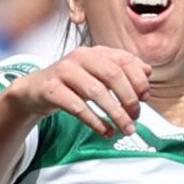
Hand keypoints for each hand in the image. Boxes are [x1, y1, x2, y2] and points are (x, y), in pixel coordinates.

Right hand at [18, 44, 157, 137]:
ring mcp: (63, 71)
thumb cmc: (72, 83)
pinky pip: (77, 107)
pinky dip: (95, 121)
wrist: (35, 90)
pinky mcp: (51, 89)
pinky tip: (106, 132)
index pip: (124, 60)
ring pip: (96, 92)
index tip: (145, 98)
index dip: (139, 79)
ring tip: (126, 129)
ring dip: (115, 114)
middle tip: (136, 117)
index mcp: (96, 51)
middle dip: (129, 98)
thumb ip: (122, 70)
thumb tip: (148, 72)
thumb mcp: (98, 74)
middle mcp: (80, 57)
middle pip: (112, 75)